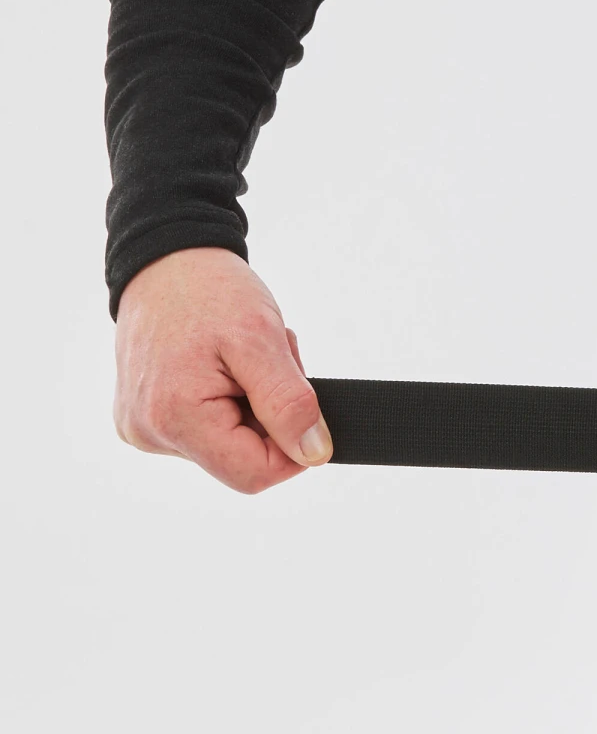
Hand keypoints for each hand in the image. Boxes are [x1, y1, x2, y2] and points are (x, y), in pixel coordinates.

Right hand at [114, 247, 331, 493]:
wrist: (165, 259)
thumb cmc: (208, 290)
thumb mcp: (260, 339)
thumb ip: (288, 403)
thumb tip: (313, 454)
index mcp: (173, 418)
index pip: (256, 474)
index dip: (292, 447)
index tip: (299, 400)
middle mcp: (150, 433)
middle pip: (243, 460)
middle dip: (271, 416)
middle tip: (267, 362)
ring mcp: (145, 427)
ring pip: (231, 444)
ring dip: (255, 405)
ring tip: (241, 357)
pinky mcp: (148, 418)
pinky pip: (211, 428)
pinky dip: (232, 400)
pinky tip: (223, 365)